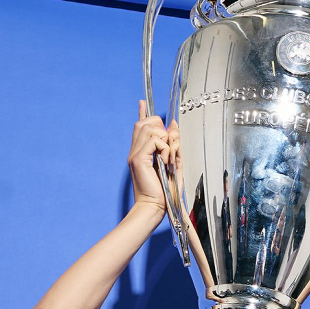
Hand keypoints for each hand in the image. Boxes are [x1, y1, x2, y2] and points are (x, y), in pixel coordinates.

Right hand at [127, 100, 176, 214]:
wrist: (155, 207)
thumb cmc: (164, 191)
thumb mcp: (174, 164)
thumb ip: (173, 145)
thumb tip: (174, 125)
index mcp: (141, 152)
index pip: (140, 126)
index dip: (143, 113)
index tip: (143, 102)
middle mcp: (136, 150)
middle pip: (146, 122)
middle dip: (162, 128)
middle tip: (168, 148)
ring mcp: (135, 153)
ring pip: (152, 128)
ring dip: (166, 141)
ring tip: (167, 160)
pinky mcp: (139, 158)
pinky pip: (155, 140)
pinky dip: (165, 149)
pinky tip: (165, 162)